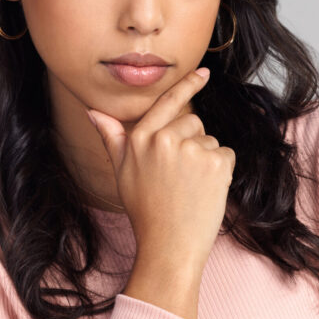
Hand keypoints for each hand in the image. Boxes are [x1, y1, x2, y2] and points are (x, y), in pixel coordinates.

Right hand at [87, 67, 235, 268]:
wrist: (168, 246)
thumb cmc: (145, 210)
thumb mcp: (121, 171)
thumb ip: (112, 137)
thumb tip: (93, 111)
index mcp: (141, 138)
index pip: (167, 103)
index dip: (187, 85)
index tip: (204, 72)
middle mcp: (164, 139)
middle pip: (193, 122)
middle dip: (191, 143)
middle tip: (179, 177)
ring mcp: (191, 149)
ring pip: (210, 140)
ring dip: (205, 159)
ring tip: (190, 187)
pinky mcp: (216, 162)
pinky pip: (226, 155)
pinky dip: (221, 172)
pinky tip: (205, 191)